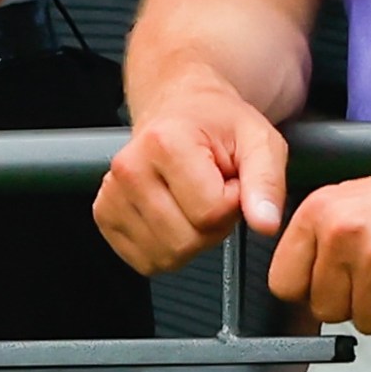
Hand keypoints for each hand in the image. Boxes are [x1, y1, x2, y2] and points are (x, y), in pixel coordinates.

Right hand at [93, 67, 290, 275]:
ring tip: (193, 204)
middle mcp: (128, 168)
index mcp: (163, 144)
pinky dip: (166, 249)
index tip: (231, 181)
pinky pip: (145, 260)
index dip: (234, 205)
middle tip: (214, 194)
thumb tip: (265, 223)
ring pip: (166, 256)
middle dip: (213, 228)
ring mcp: (111, 194)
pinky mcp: (104, 215)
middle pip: (185, 241)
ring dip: (190, 240)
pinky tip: (172, 218)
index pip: (210, 213)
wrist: (179, 111)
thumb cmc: (217, 126)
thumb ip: (266, 183)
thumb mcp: (260, 143)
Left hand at [269, 139, 370, 337]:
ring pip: (365, 323)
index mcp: (319, 211)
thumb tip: (300, 286)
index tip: (328, 290)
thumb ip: (322, 240)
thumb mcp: (353, 203)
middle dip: (355, 304)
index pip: (283, 281)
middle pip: (324, 309)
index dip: (309, 293)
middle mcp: (341, 232)